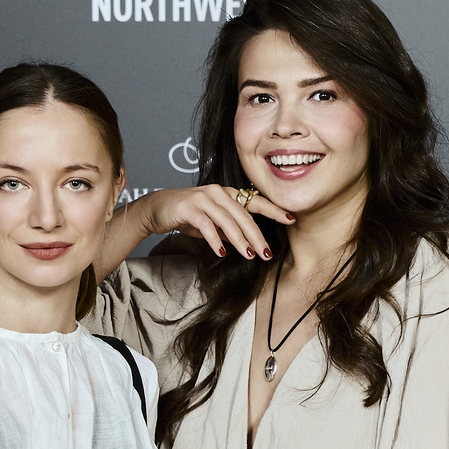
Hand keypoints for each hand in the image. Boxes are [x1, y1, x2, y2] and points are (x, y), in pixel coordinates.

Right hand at [131, 185, 292, 260]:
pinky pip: (207, 225)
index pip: (255, 202)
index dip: (273, 210)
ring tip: (250, 255)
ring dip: (240, 240)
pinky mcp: (190, 208)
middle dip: (257, 235)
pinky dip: (216, 240)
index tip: (291, 219)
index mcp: (228, 194)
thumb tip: (247, 243)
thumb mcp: (213, 223)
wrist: (157, 209)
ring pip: (228, 221)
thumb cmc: (187, 215)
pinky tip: (222, 252)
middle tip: (267, 253)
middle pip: (244, 215)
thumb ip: (230, 230)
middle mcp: (219, 192)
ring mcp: (204, 198)